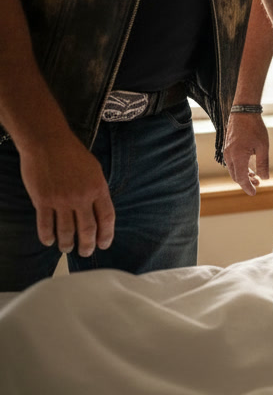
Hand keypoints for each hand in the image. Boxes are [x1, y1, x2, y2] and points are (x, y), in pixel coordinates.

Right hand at [18, 133, 114, 255]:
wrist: (47, 142)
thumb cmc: (72, 153)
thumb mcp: (94, 169)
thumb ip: (97, 189)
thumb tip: (98, 209)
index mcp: (98, 188)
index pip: (107, 218)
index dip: (106, 235)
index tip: (104, 244)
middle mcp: (81, 197)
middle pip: (88, 229)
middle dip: (88, 245)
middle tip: (86, 253)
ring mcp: (61, 200)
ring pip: (66, 231)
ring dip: (67, 244)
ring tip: (67, 249)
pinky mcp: (43, 200)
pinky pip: (45, 225)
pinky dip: (47, 237)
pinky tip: (49, 242)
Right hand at [223, 112, 268, 194]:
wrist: (243, 111)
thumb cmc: (254, 128)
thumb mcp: (263, 147)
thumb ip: (263, 164)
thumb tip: (265, 178)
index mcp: (238, 157)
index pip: (241, 179)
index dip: (247, 187)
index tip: (254, 193)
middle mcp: (229, 156)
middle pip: (236, 176)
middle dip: (246, 182)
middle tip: (258, 184)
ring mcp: (227, 151)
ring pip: (234, 169)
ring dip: (243, 175)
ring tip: (256, 177)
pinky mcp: (228, 147)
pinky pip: (232, 162)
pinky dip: (240, 167)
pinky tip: (249, 167)